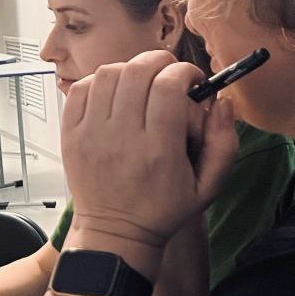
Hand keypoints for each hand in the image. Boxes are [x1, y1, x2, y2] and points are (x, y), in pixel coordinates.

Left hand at [62, 51, 238, 248]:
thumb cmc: (163, 209)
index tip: (191, 80)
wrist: (115, 232)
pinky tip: (114, 94)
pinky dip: (99, 81)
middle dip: (159, 62)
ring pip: (107, 75)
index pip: (167, 87)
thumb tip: (221, 101)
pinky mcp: (71, 136)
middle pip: (136, 72)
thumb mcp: (208, 186)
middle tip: (169, 74)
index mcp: (158, 151)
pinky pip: (80, 90)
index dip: (184, 72)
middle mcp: (121, 139)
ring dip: (129, 69)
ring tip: (142, 84)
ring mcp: (91, 135)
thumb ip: (223, 142)